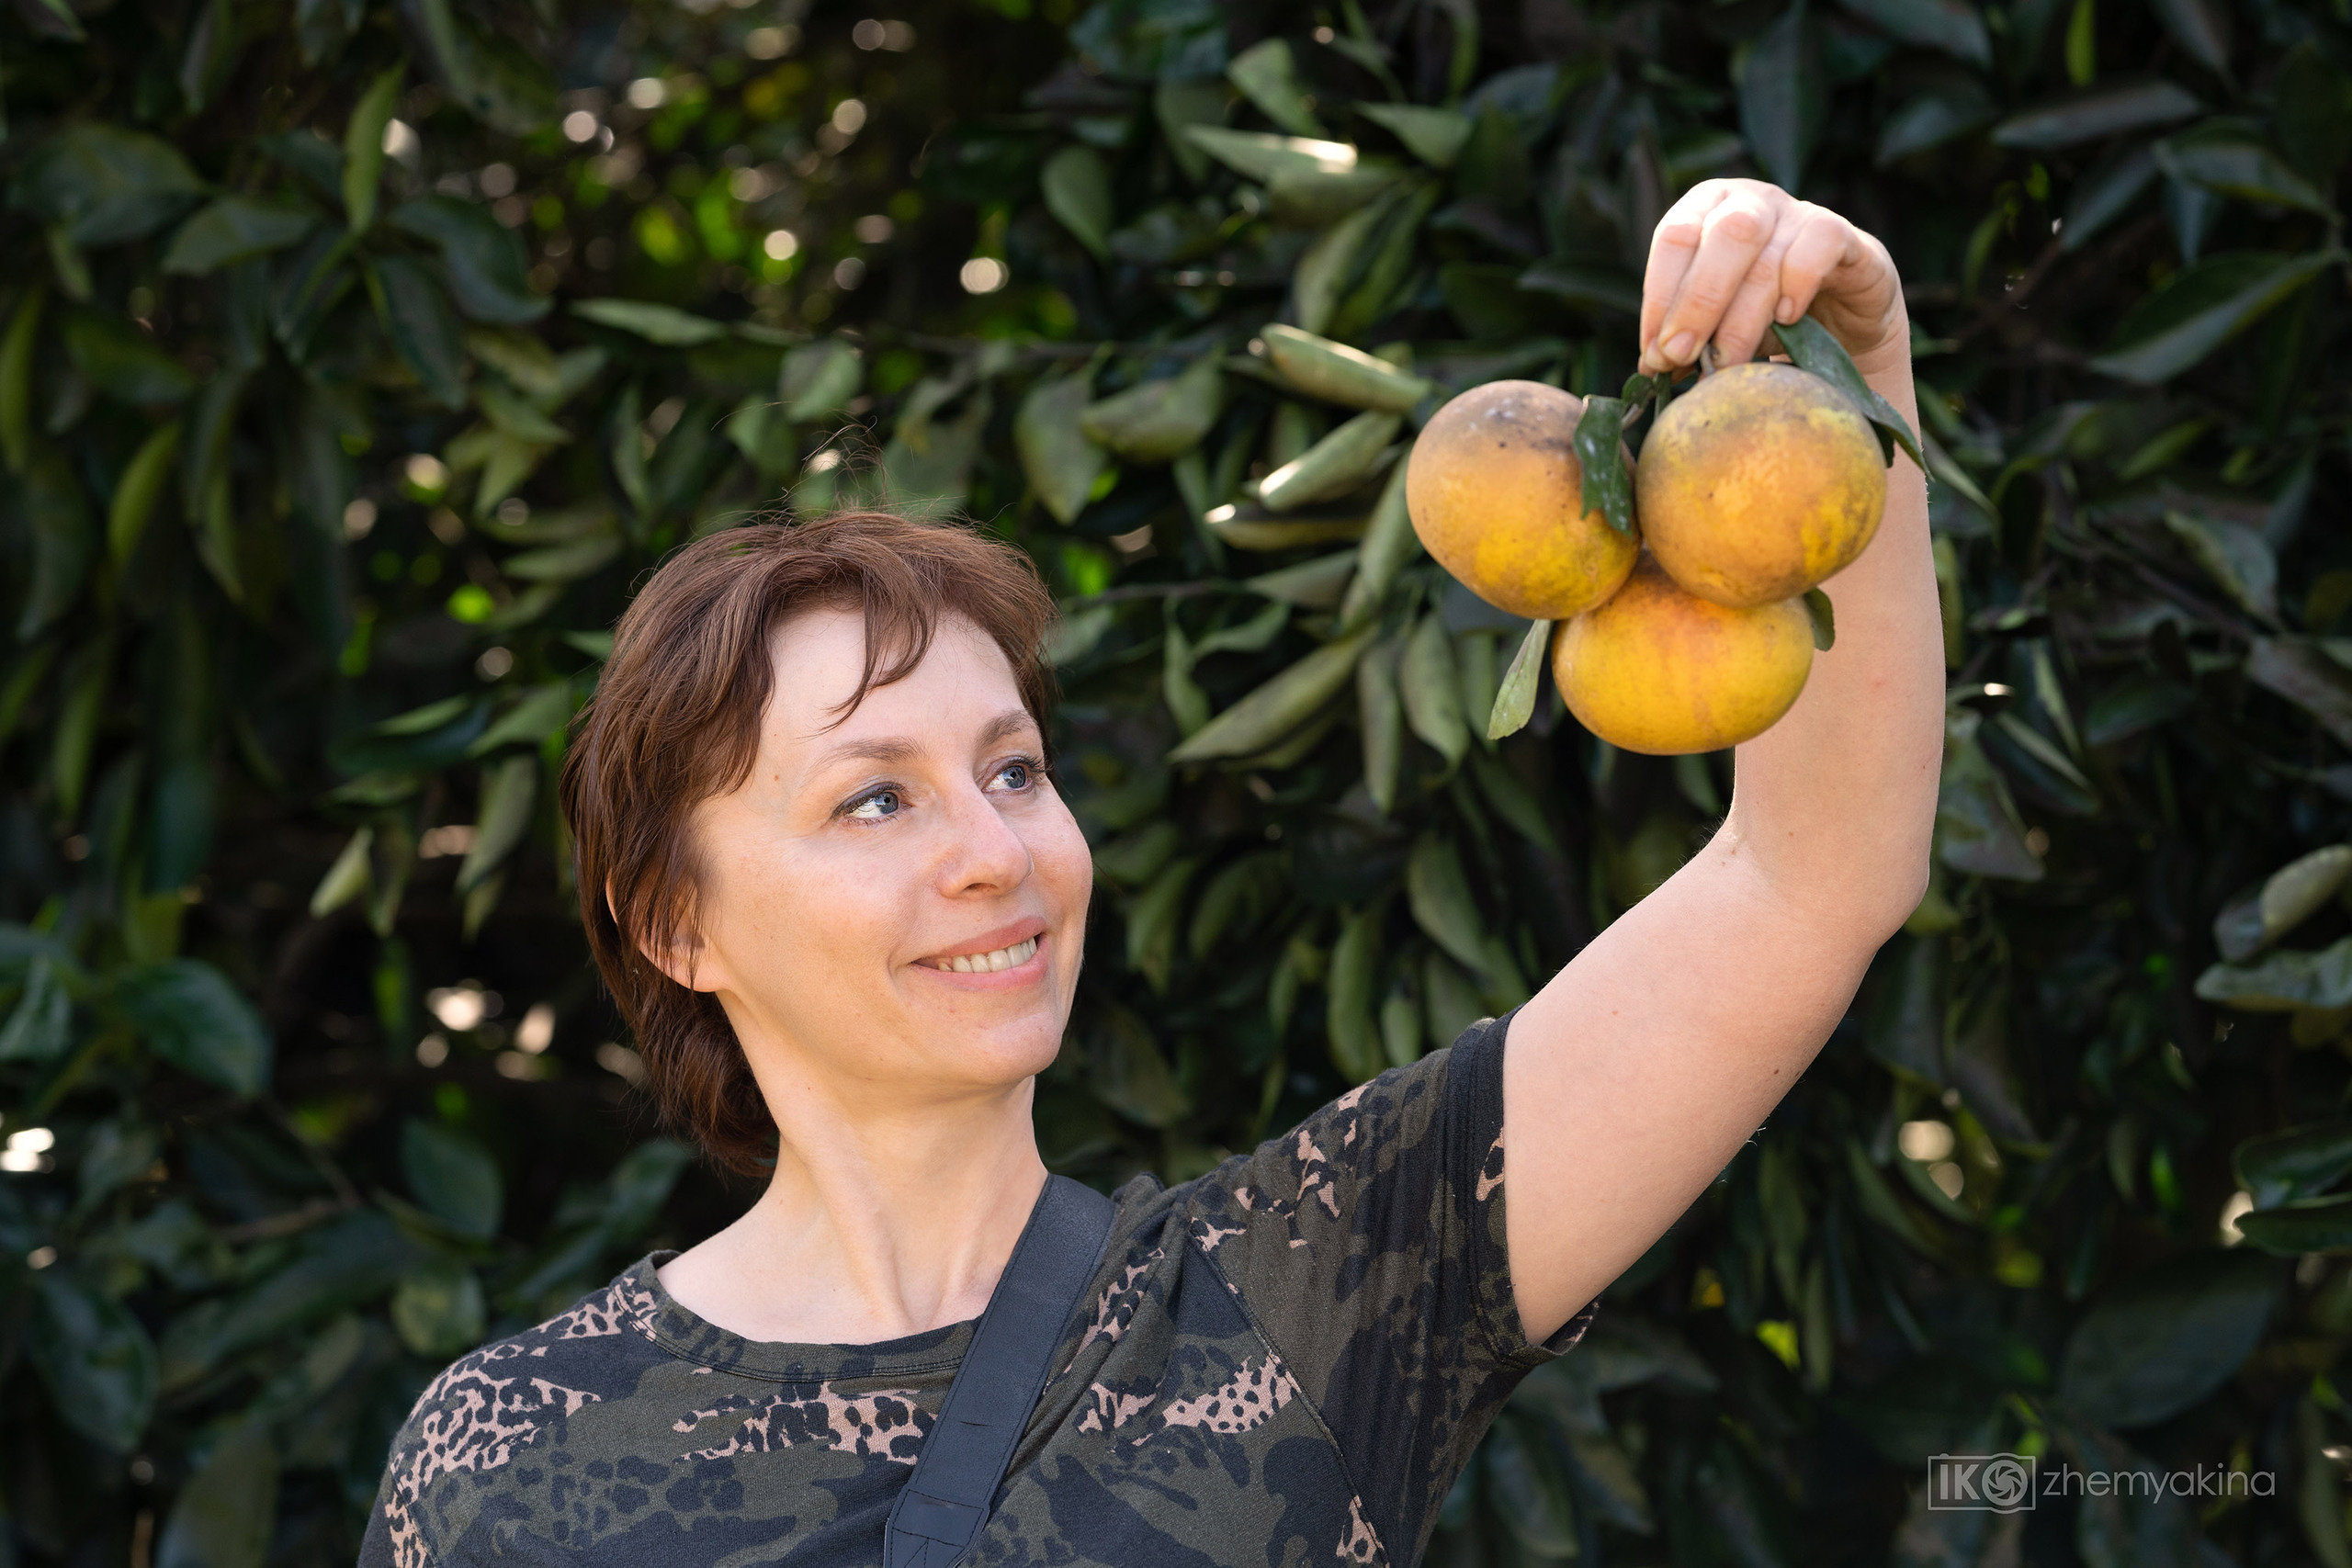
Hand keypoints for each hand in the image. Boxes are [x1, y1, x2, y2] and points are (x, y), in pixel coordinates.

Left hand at [1636, 180, 1904, 376]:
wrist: (1842, 319)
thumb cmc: (1764, 317)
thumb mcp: (1718, 324)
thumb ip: (1687, 336)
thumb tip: (1651, 367)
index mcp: (1706, 209)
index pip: (1673, 239)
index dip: (1660, 297)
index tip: (1655, 353)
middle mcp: (1750, 200)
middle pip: (1720, 237)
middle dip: (1695, 304)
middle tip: (1681, 357)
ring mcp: (1798, 211)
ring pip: (1765, 253)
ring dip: (1740, 318)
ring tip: (1727, 364)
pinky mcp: (1842, 234)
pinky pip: (1819, 244)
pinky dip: (1798, 283)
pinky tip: (1785, 319)